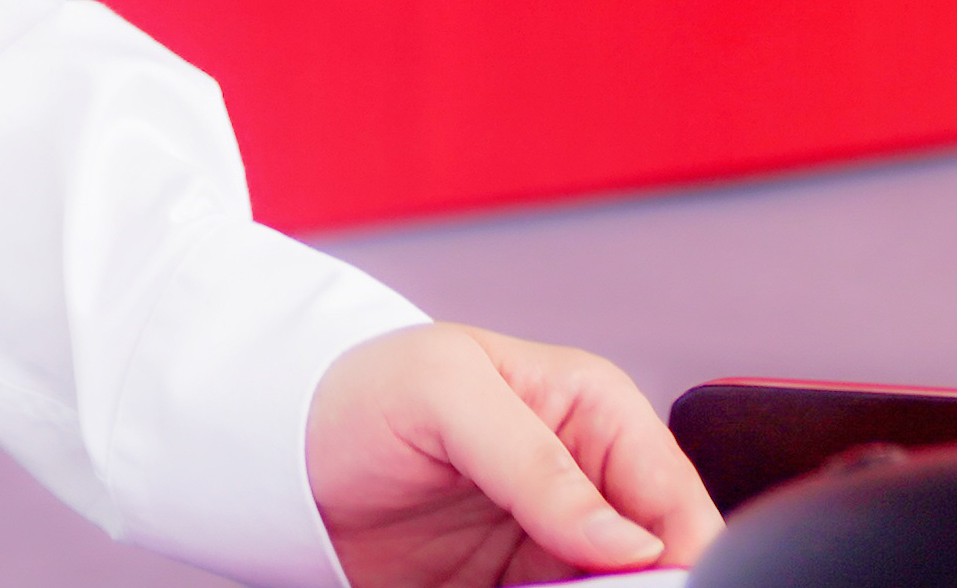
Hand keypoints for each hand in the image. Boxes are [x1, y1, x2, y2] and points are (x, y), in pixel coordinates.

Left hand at [302, 320, 718, 582]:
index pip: (675, 498)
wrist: (276, 453)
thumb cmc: (360, 388)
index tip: (644, 586)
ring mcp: (554, 544)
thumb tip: (629, 539)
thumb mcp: (447, 397)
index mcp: (595, 412)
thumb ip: (537, 463)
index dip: (680, 555)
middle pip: (656, 564)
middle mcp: (588, 482)